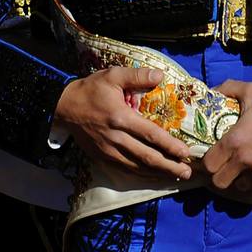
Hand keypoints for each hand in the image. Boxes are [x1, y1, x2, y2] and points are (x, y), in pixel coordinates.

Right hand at [54, 67, 192, 179]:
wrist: (63, 107)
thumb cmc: (91, 90)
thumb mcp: (113, 76)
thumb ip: (137, 76)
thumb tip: (160, 76)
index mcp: (121, 118)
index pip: (151, 135)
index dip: (170, 146)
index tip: (186, 152)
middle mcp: (116, 138)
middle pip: (147, 157)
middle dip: (169, 166)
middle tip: (188, 172)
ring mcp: (108, 151)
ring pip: (137, 167)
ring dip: (158, 173)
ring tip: (177, 176)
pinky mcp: (102, 158)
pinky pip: (125, 170)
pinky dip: (142, 175)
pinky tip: (154, 175)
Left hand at [201, 81, 251, 191]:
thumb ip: (228, 88)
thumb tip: (211, 91)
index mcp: (234, 141)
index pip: (208, 165)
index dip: (207, 162)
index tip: (211, 157)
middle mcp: (245, 160)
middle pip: (219, 182)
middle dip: (218, 175)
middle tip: (223, 166)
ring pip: (238, 187)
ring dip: (237, 180)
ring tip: (241, 169)